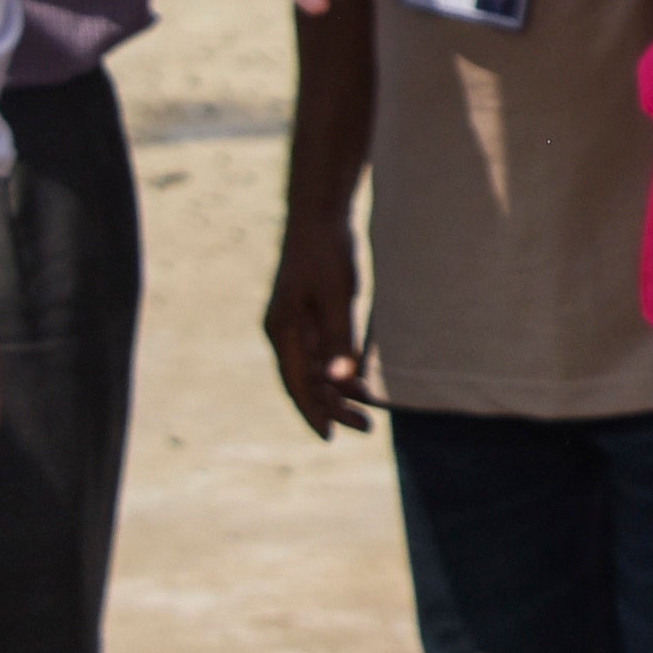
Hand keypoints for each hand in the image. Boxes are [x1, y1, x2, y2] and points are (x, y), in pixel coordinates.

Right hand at [265, 217, 368, 438]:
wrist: (320, 215)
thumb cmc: (327, 254)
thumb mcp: (338, 298)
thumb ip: (339, 340)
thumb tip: (341, 382)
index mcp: (284, 332)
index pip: (298, 385)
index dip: (314, 413)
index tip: (332, 437)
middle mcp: (284, 333)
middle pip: (308, 382)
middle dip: (334, 407)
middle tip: (367, 428)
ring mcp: (295, 324)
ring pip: (316, 370)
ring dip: (340, 391)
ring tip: (369, 411)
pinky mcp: (309, 315)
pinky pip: (323, 352)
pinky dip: (340, 369)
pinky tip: (361, 381)